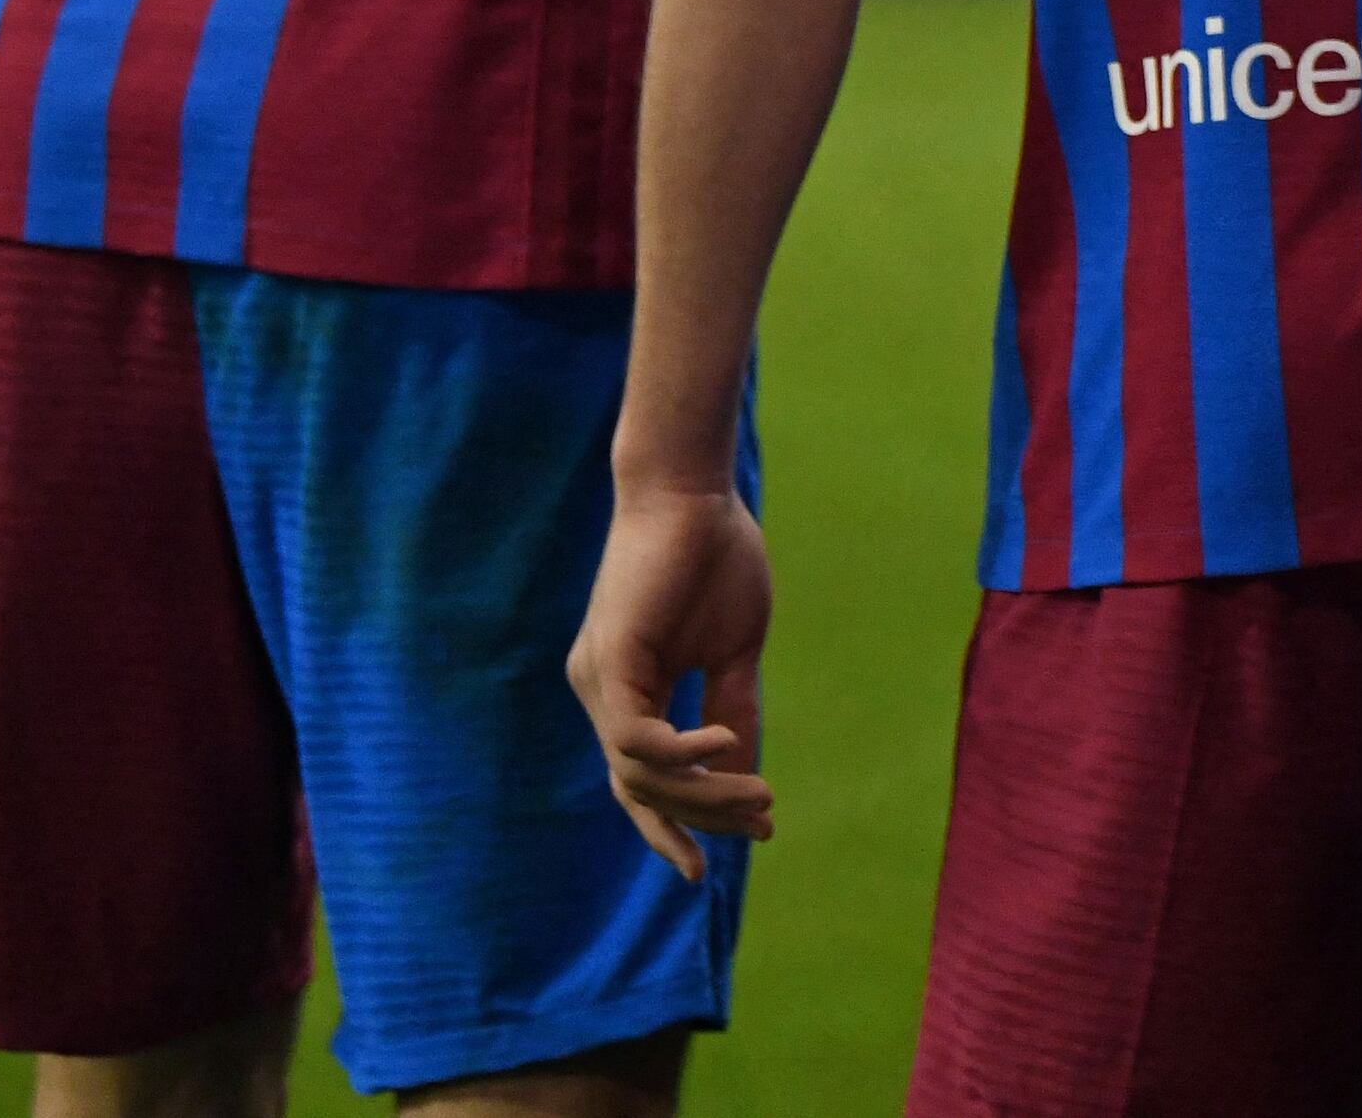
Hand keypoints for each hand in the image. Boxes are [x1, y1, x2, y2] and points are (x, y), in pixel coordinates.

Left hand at [569, 483, 775, 879]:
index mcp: (626, 691)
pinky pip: (635, 736)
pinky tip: (727, 742)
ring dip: (702, 793)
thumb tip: (745, 780)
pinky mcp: (609, 661)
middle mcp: (600, 693)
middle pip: (640, 789)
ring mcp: (598, 680)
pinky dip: (682, 752)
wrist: (693, 491)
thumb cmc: (716, 556)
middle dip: (703, 817)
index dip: (670, 830)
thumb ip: (734, 712)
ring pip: (638, 773)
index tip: (708, 871)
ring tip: (761, 794)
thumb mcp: (734, 651)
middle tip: (763, 821)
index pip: (638, 783)